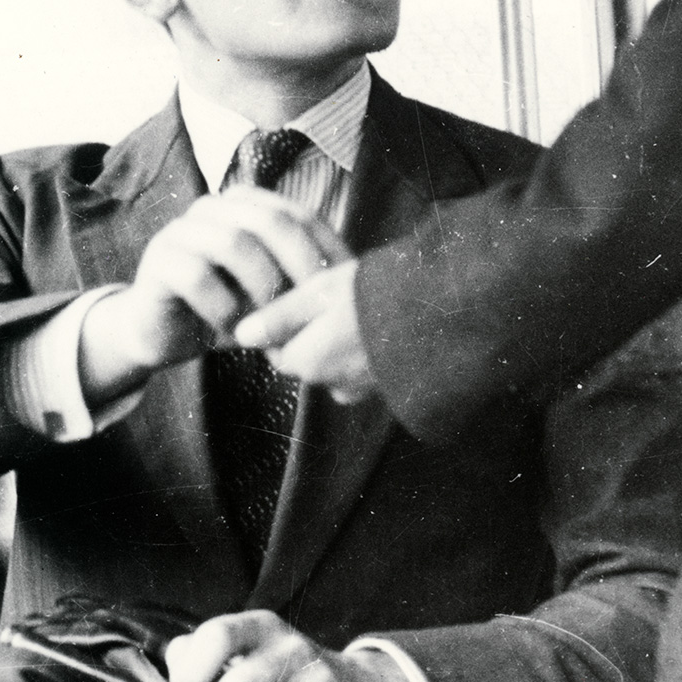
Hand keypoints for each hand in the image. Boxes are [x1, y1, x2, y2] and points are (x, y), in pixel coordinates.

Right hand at [79, 189, 349, 398]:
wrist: (163, 332)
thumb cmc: (227, 310)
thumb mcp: (273, 296)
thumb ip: (305, 284)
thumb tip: (361, 290)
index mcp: (248, 205)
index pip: (299, 215)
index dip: (325, 253)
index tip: (339, 296)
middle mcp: (215, 208)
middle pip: (270, 220)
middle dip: (299, 268)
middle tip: (309, 311)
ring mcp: (183, 229)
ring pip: (234, 243)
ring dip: (260, 289)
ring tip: (268, 325)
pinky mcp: (159, 259)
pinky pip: (195, 275)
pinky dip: (222, 307)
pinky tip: (232, 330)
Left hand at [232, 259, 376, 403]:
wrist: (440, 310)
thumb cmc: (373, 293)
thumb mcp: (317, 293)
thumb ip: (278, 316)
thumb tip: (241, 335)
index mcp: (309, 362)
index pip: (277, 351)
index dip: (281, 323)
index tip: (298, 296)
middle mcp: (332, 384)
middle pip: (306, 358)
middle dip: (310, 332)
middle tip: (329, 297)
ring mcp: (362, 388)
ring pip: (334, 363)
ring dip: (337, 339)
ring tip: (356, 306)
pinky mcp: (387, 385)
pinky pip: (362, 367)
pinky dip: (362, 348)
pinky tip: (375, 323)